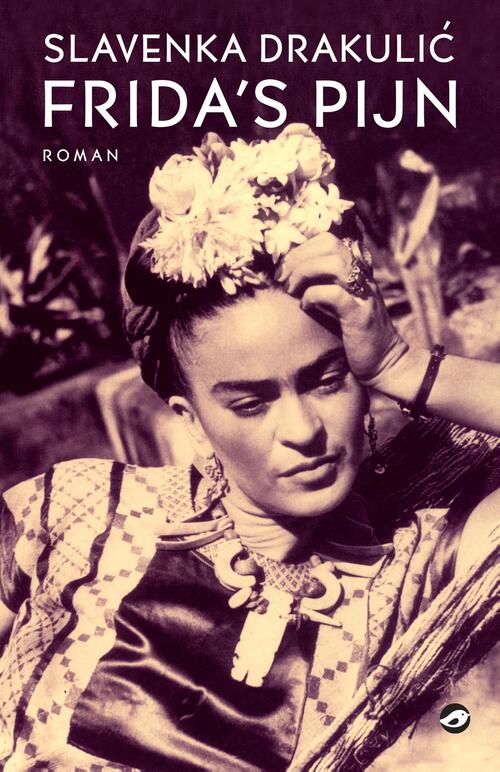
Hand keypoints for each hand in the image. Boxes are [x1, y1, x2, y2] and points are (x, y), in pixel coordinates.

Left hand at [277, 233, 408, 385]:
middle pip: (330, 243)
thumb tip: (288, 272)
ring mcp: (363, 294)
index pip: (328, 239)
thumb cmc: (353, 333)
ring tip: (292, 291)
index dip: (302, 249)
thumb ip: (322, 282)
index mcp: (357, 270)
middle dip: (299, 258)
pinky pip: (333, 294)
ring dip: (304, 273)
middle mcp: (363, 276)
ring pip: (333, 263)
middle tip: (284, 279)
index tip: (286, 269)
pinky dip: (312, 297)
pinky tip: (306, 308)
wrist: (384, 361)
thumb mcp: (337, 301)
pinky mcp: (360, 315)